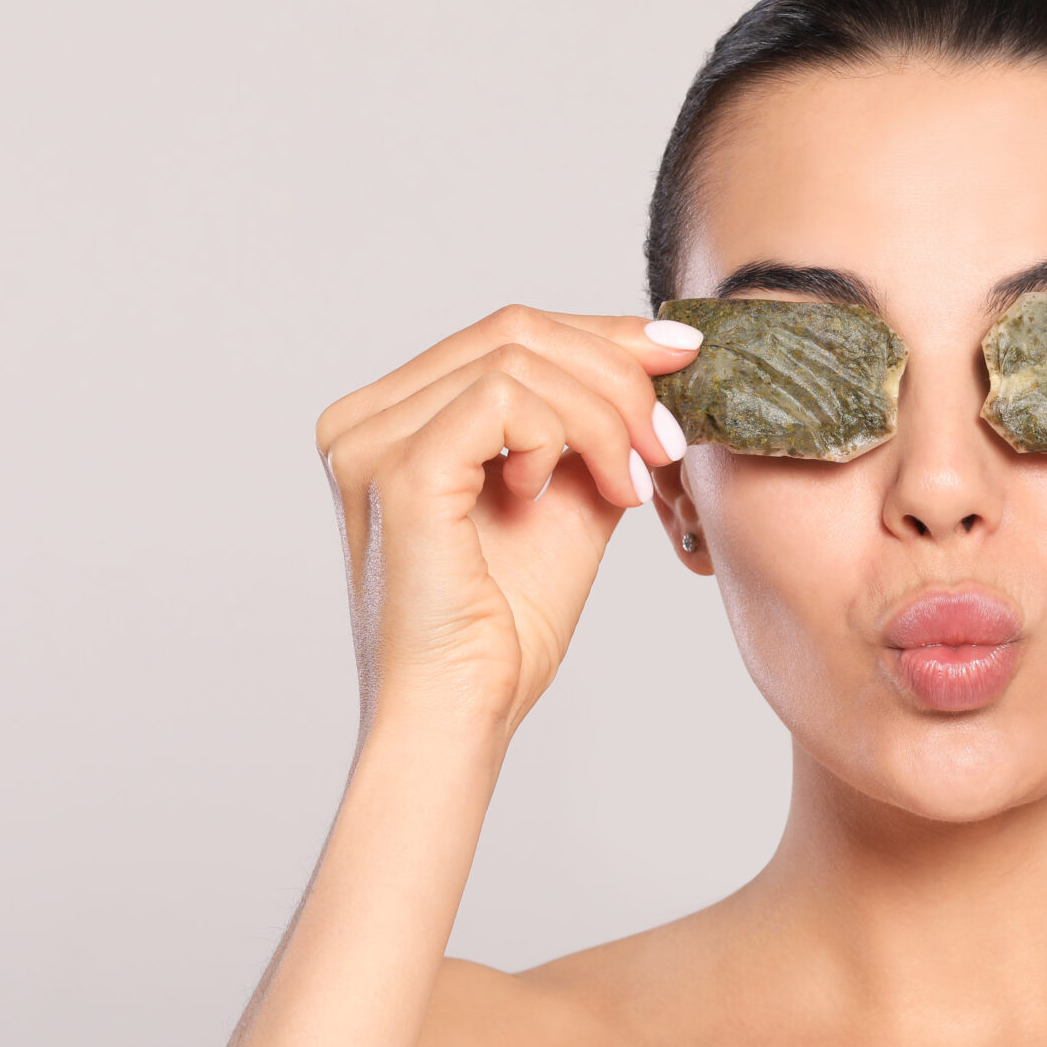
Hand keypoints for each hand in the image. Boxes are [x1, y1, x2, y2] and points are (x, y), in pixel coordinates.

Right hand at [313, 304, 698, 739]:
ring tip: (631, 486)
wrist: (462, 715)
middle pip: (513, 331)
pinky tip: (568, 496)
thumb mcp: (566, 502)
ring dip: (603, 416)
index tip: (681, 358)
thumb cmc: (503, 629)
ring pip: (518, 358)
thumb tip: (653, 365)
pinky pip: (505, 399)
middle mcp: (364, 419)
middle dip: (615, 372)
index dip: (602, 335)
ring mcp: (370, 440)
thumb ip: (589, 431)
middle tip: (669, 438)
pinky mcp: (396, 470)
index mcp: (392, 419)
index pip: (505, 336)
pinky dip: (562, 436)